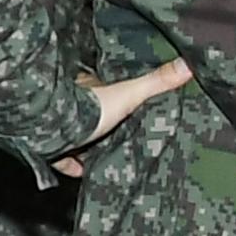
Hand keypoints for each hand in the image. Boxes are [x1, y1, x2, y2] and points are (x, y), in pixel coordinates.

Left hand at [53, 57, 192, 177]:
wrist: (51, 130)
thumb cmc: (87, 109)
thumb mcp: (128, 94)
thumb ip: (156, 83)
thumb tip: (188, 65)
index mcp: (87, 88)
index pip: (102, 89)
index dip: (115, 96)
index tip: (127, 104)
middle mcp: (68, 104)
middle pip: (88, 114)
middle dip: (100, 123)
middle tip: (119, 135)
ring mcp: (56, 126)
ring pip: (73, 134)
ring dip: (85, 144)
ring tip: (105, 154)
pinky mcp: (47, 148)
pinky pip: (59, 157)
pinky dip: (70, 163)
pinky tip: (83, 170)